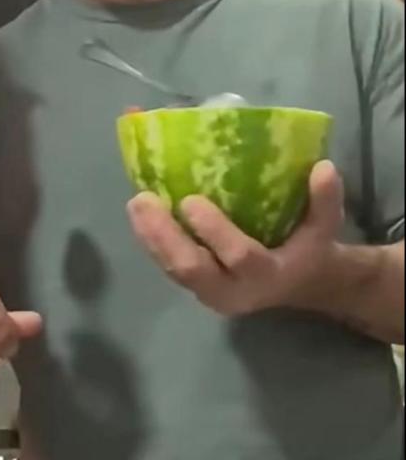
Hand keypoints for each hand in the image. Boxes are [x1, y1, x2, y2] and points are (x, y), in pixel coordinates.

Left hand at [127, 159, 344, 316]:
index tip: (190, 200)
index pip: (239, 256)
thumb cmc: (309, 250)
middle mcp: (235, 291)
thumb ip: (325, 201)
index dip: (214, 231)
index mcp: (269, 275)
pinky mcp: (195, 288)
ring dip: (150, 237)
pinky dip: (151, 241)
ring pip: (173, 270)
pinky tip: (140, 215)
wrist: (300, 286)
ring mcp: (211, 293)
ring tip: (136, 203)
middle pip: (192, 269)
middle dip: (164, 235)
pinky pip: (168, 267)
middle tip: (143, 199)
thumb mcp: (325, 227)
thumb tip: (324, 167)